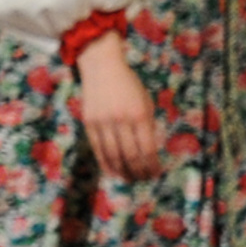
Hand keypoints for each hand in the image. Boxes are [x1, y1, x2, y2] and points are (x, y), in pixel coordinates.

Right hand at [75, 30, 157, 180]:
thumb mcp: (145, 103)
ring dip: (123, 171)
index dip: (152, 166)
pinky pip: (98, 148)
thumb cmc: (129, 85)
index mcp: (140, 115)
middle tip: (144, 180)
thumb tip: (147, 153)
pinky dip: (106, 163)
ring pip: (113, 155)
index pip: (147, 149)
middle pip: (130, 156)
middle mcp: (121, 120)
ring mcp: (103, 122)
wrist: (102, 66)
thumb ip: (146, 126)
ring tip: (129, 179)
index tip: (156, 174)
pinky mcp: (89, 122)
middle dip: (139, 171)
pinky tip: (113, 171)